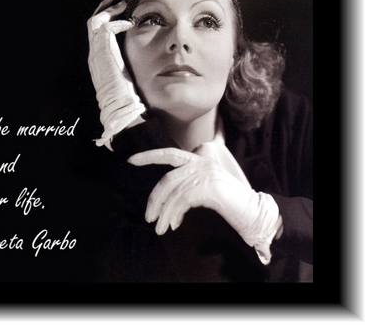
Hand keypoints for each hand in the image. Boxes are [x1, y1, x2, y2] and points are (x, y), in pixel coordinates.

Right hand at [87, 0, 145, 149]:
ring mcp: (96, 55)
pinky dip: (115, 21)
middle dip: (106, 7)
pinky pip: (104, 28)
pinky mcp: (101, 54)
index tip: (125, 8)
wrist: (126, 113)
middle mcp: (95, 56)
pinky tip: (131, 21)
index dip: (109, 18)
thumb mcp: (135, 77)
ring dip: (109, 9)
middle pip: (94, 23)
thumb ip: (137, 65)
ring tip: (123, 1)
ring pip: (95, 21)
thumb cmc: (134, 100)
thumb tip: (159, 56)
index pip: (99, 32)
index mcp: (102, 61)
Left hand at [128, 147, 281, 263]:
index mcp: (198, 159)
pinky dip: (174, 215)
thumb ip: (186, 185)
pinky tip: (174, 225)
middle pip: (166, 180)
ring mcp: (205, 173)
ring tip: (159, 228)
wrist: (252, 210)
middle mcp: (200, 162)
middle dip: (154, 200)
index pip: (169, 154)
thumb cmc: (228, 202)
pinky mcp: (208, 187)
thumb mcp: (204, 188)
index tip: (131, 160)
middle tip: (149, 218)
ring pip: (173, 193)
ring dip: (163, 214)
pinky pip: (182, 201)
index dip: (149, 156)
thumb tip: (163, 199)